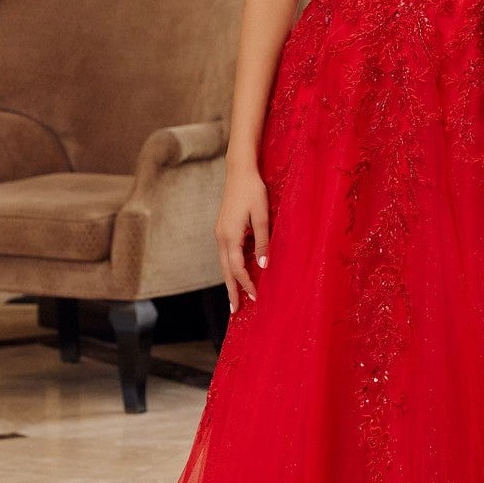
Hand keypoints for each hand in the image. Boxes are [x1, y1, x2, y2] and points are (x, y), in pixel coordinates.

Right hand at [215, 165, 270, 311]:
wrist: (239, 171)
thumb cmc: (253, 191)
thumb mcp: (262, 216)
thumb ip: (262, 242)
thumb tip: (263, 266)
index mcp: (230, 236)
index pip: (238, 269)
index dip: (246, 285)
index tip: (255, 298)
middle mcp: (221, 237)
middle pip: (226, 270)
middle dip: (231, 291)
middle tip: (235, 311)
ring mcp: (220, 232)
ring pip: (224, 263)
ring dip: (230, 280)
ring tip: (235, 297)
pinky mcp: (222, 228)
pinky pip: (225, 253)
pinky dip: (230, 267)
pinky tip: (236, 272)